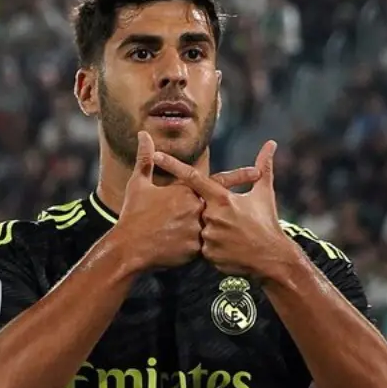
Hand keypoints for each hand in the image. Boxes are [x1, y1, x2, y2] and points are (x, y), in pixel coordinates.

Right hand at [116, 131, 260, 269]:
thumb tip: (142, 135)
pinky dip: (204, 248)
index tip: (258, 171)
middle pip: (219, 207)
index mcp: (187, 191)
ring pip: (213, 229)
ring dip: (215, 231)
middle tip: (246, 213)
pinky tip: (196, 251)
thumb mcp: (138, 185)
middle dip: (230, 210)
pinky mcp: (196, 250)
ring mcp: (197, 230)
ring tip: (211, 236)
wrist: (128, 249)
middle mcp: (196, 209)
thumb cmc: (133, 215)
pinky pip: (206, 248)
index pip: (219, 181)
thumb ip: (145, 159)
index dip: (239, 176)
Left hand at [153, 140, 296, 277]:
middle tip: (231, 223)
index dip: (173, 166)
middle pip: (198, 209)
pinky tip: (229, 249)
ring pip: (200, 228)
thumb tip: (271, 143)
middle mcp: (212, 216)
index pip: (193, 178)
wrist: (272, 258)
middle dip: (209, 214)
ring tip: (233, 238)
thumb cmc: (267, 222)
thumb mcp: (265, 193)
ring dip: (212, 230)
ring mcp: (209, 236)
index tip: (157, 155)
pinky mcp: (208, 254)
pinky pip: (203, 247)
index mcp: (223, 199)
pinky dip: (213, 245)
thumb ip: (264, 166)